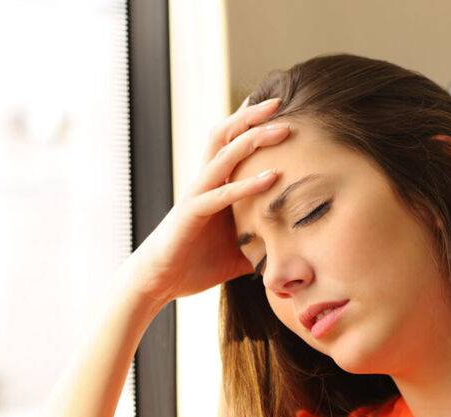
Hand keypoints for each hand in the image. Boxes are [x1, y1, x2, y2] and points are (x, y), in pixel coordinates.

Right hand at [125, 96, 289, 305]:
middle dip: (252, 116)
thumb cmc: (194, 265)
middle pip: (225, 135)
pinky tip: (272, 178)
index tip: (273, 103)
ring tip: (284, 128)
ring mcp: (197, 195)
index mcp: (213, 185)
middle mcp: (204, 182)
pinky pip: (222, 193)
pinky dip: (248, 185)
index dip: (248, 121)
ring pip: (224, 154)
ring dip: (254, 138)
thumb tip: (292, 251)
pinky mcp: (192, 213)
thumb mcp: (238, 252)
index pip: (230, 143)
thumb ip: (262, 243)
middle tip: (280, 100)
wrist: (158, 282)